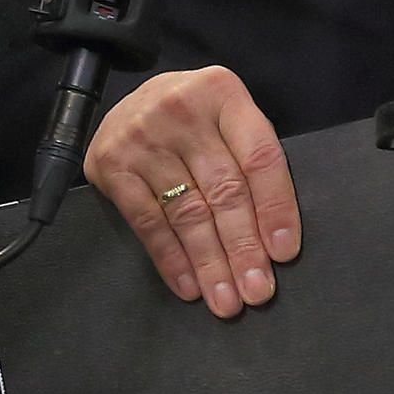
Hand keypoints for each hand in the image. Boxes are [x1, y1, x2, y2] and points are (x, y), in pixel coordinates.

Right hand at [83, 66, 300, 316]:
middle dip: (243, 247)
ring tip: (226, 299)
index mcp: (222, 93)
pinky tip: (189, 286)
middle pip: (224, 190)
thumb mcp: (225, 118)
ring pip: (187, 212)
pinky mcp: (110, 163)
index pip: (258, 157)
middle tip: (257, 291)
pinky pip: (148, 221)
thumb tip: (274, 236)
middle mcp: (182, 110)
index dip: (275, 207)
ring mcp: (142, 136)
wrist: (131, 100)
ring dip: (210, 263)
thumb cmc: (193, 118)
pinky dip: (171, 259)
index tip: (283, 253)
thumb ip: (247, 157)